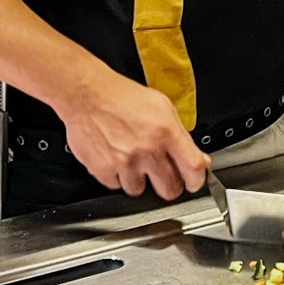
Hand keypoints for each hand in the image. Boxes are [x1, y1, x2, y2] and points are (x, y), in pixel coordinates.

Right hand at [55, 69, 210, 198]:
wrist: (86, 94)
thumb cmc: (121, 96)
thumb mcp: (161, 105)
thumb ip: (179, 134)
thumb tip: (196, 156)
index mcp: (166, 131)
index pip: (193, 167)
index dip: (196, 180)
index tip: (194, 182)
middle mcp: (147, 149)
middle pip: (169, 189)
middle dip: (169, 186)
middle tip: (164, 177)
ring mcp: (124, 162)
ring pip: (139, 190)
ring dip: (138, 180)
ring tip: (133, 161)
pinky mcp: (103, 169)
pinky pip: (115, 185)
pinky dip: (116, 176)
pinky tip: (115, 158)